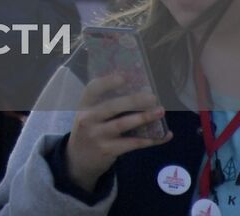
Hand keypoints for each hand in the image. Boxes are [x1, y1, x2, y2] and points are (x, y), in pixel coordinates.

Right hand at [64, 74, 169, 193]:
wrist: (76, 161)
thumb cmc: (87, 132)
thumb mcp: (88, 117)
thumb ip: (102, 106)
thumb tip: (134, 91)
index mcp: (83, 107)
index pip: (92, 90)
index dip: (107, 82)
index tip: (123, 77)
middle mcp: (88, 119)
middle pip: (111, 107)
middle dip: (133, 101)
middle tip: (152, 96)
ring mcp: (97, 136)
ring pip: (122, 124)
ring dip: (143, 117)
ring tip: (160, 111)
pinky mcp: (108, 150)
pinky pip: (132, 143)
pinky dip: (150, 139)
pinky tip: (164, 136)